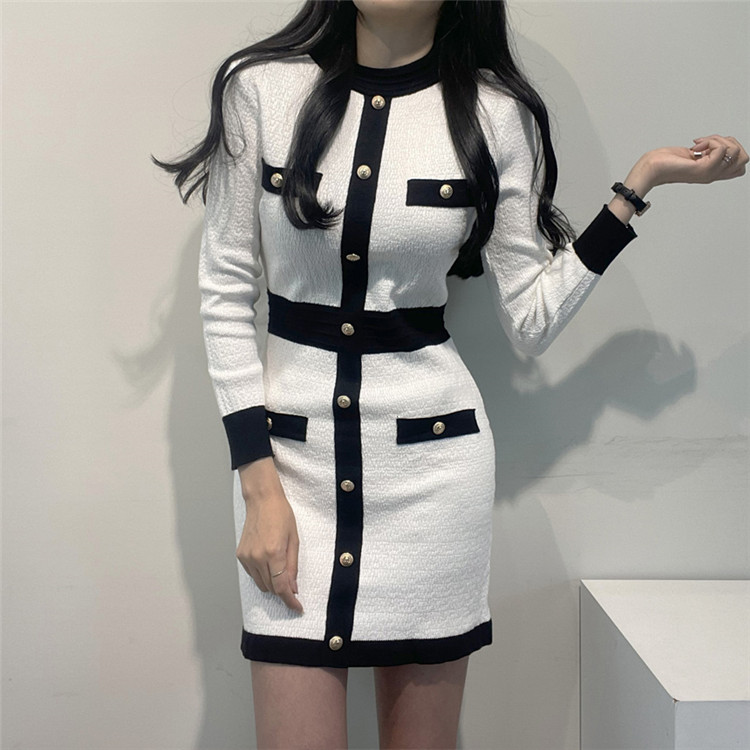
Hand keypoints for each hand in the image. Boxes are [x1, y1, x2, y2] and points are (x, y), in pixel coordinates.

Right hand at [236, 473, 302, 613]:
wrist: (262, 500)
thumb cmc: (281, 515)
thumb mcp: (294, 540)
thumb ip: (293, 566)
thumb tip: (293, 587)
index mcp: (274, 553)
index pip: (281, 587)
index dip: (290, 600)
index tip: (297, 607)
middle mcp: (258, 557)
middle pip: (271, 588)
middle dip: (283, 591)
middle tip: (293, 586)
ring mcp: (247, 557)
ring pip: (261, 584)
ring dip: (272, 584)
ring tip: (280, 570)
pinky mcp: (241, 556)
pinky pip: (253, 575)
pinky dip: (262, 575)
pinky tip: (269, 563)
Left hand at [647, 134, 746, 186]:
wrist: (651, 168)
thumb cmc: (666, 161)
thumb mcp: (695, 154)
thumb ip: (709, 151)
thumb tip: (720, 142)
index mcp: (713, 171)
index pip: (741, 164)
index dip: (732, 149)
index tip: (711, 146)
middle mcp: (713, 174)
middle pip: (744, 158)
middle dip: (730, 142)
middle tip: (708, 144)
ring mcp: (710, 173)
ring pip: (736, 151)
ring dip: (719, 140)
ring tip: (700, 145)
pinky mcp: (703, 169)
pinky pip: (721, 149)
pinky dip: (710, 141)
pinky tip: (695, 147)